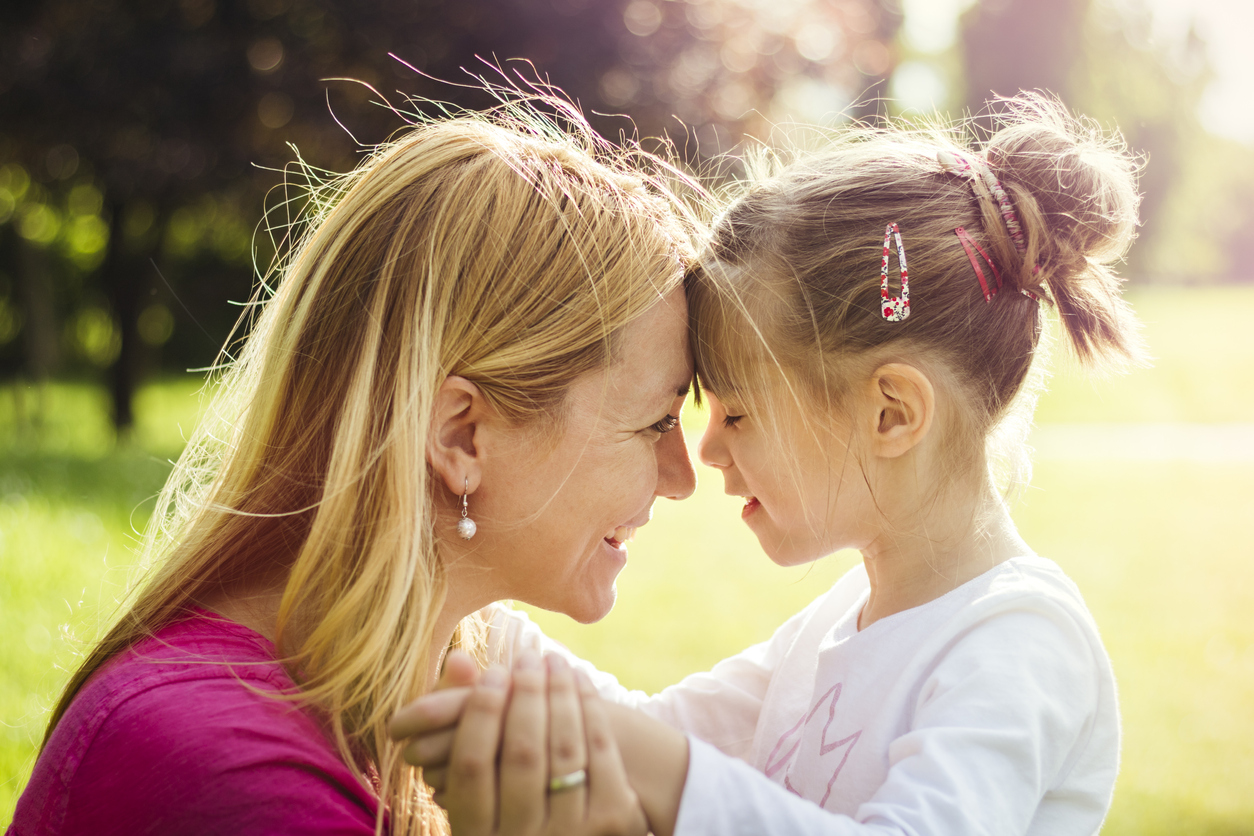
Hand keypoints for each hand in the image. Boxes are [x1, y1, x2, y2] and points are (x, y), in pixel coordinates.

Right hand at [391, 651, 646, 835]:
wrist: (571, 835)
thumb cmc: (512, 803)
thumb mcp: (480, 780)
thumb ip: (464, 718)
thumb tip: (458, 656)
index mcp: (475, 835)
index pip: (472, 763)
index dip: (482, 711)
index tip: (494, 672)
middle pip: (522, 753)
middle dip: (526, 696)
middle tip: (527, 657)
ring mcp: (568, 834)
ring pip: (564, 750)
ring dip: (560, 694)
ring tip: (554, 660)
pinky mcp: (612, 821)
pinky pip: (600, 751)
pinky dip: (590, 706)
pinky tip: (580, 679)